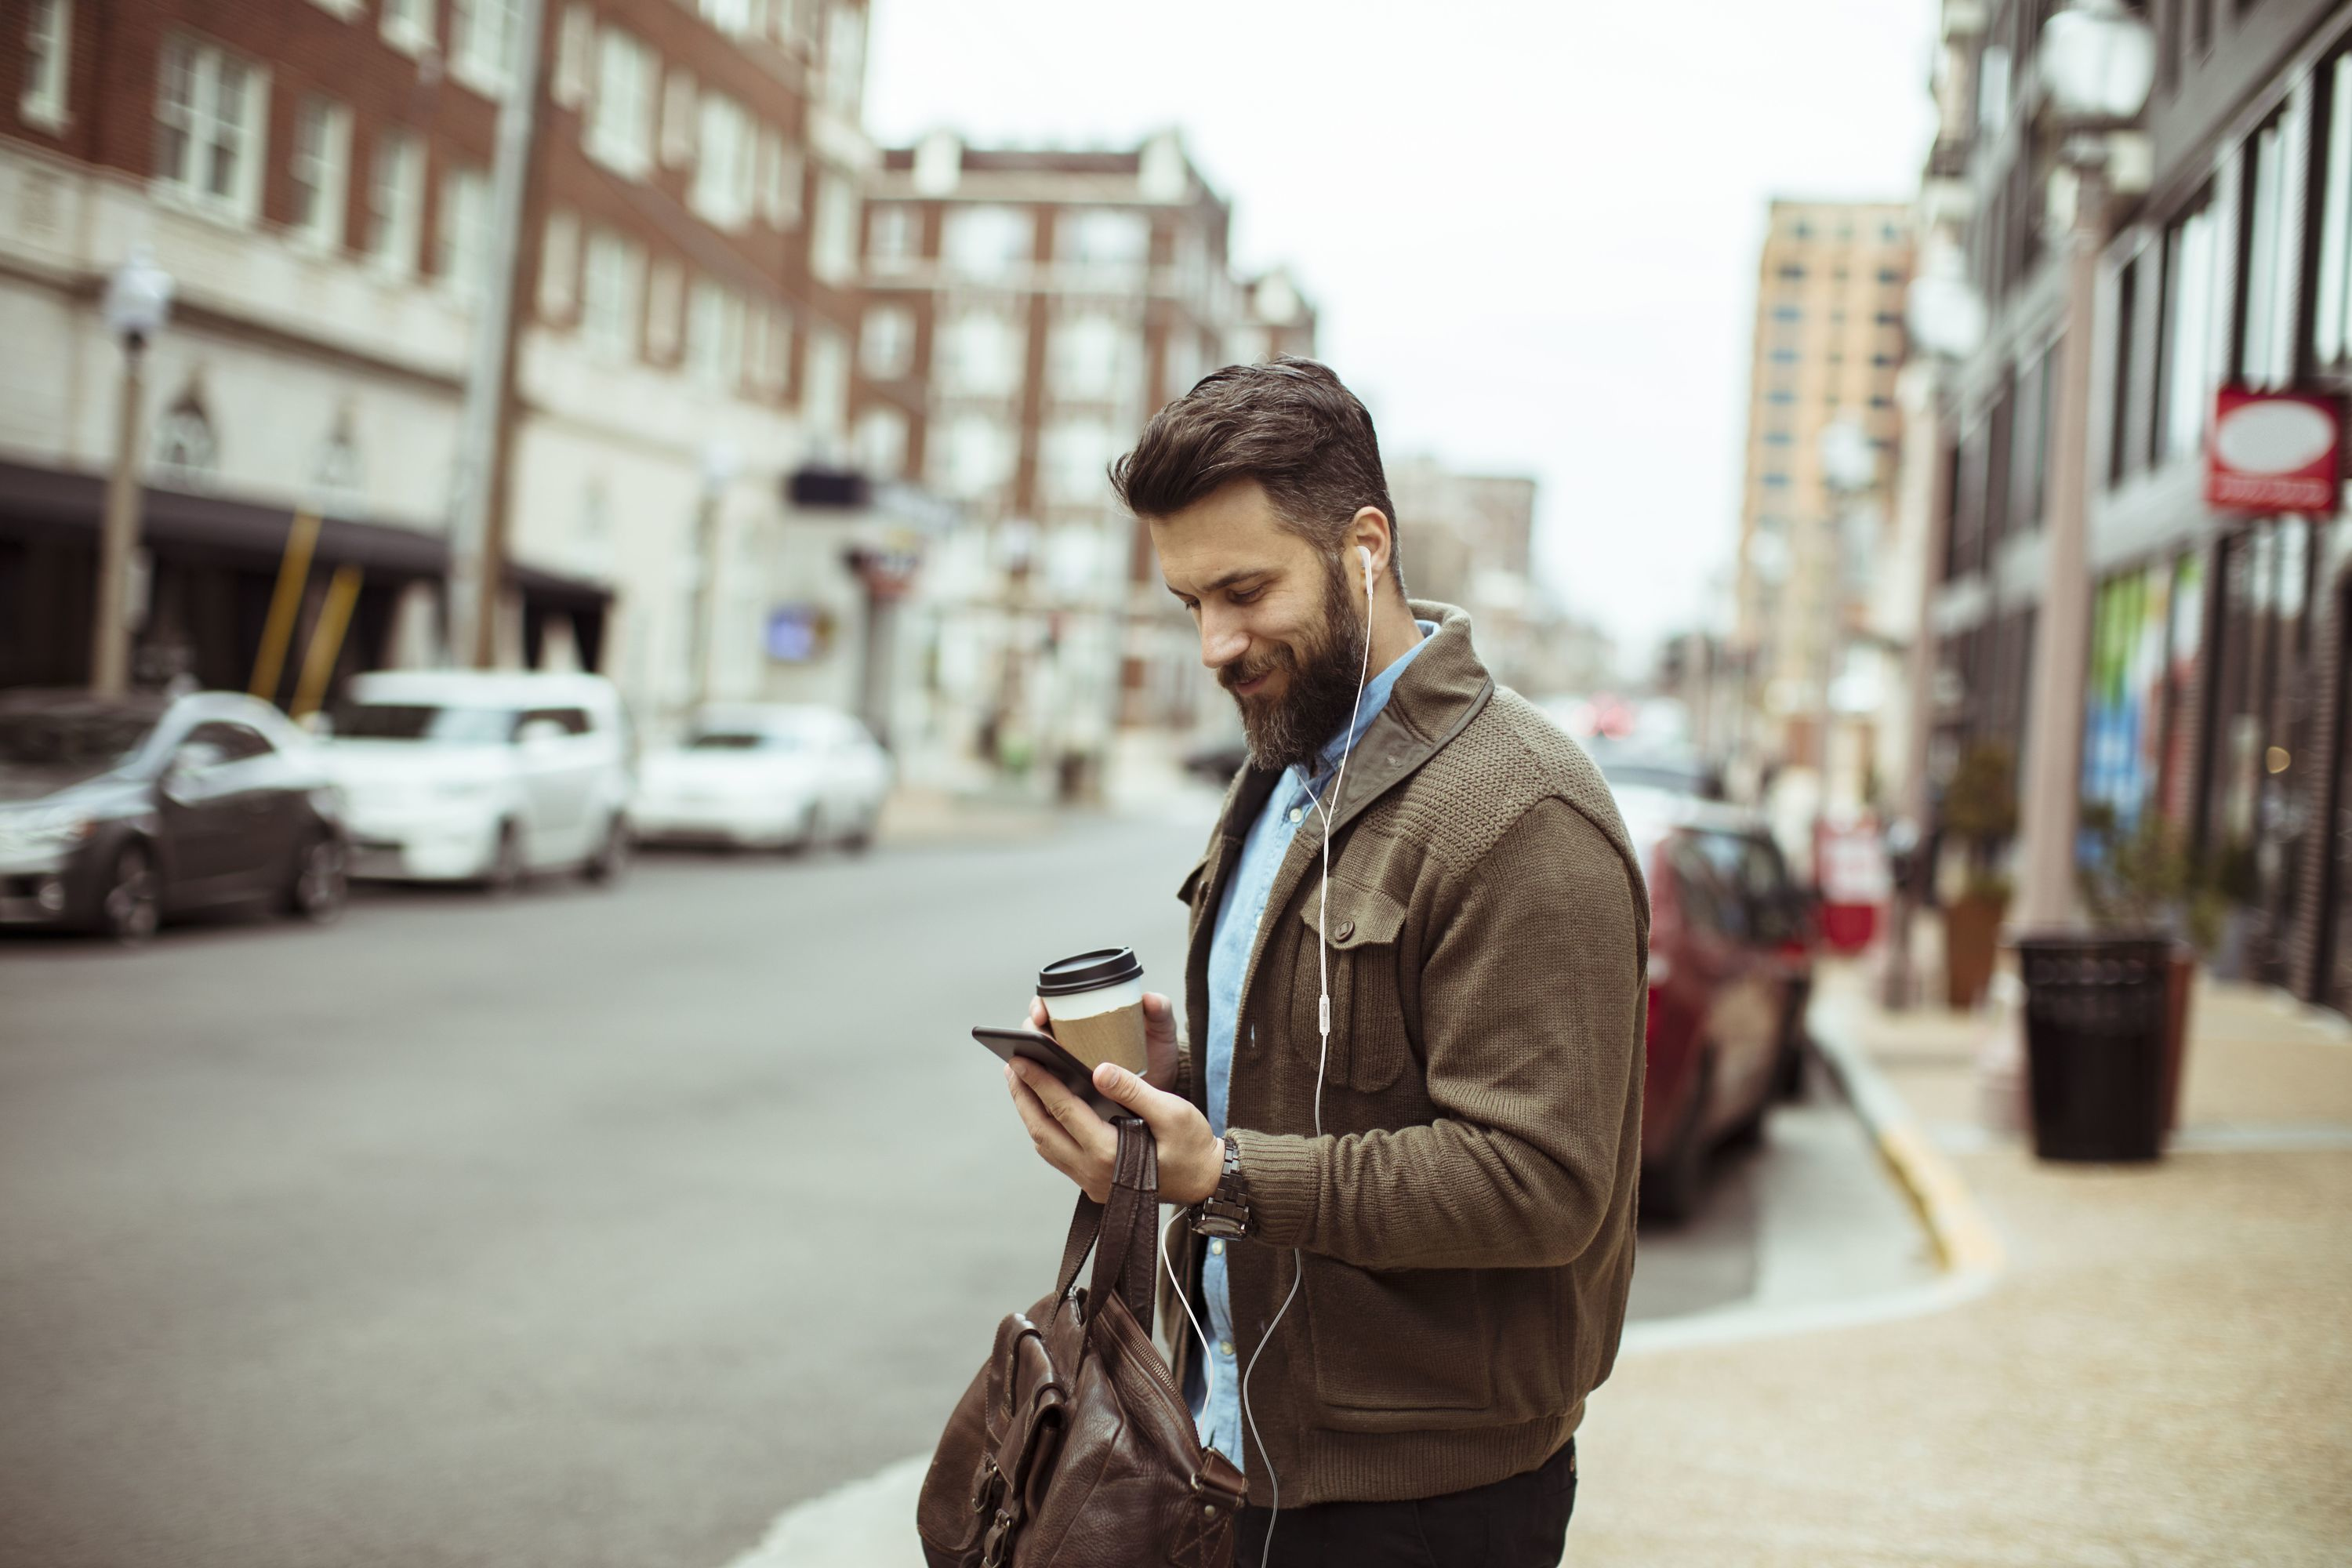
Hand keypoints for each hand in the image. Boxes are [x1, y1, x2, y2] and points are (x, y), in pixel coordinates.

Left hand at [1004, 1052, 1220, 1206]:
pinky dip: (1045, 1129)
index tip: (1022, 1058)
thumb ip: (1134, 1090)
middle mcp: (1092, 1172)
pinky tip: (1044, 1109)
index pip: (1064, 1111)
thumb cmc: (1192, 1147)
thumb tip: (1099, 1069)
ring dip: (1030, 1113)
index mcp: (1109, 1154)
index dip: (1040, 1082)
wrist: (1205, 1184)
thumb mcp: (1173, 1112)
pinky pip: (1057, 1155)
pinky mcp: (1092, 1184)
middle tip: (1011, 1065)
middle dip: (1024, 1096)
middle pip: (1043, 1130)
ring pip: (1046, 1145)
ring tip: (1021, 1083)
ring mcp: (1089, 1182)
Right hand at [1027, 991, 1179, 1091]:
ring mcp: (1068, 1065)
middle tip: (1043, 1042)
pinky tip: (1046, 1094)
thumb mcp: (1161, 1031)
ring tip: (1040, 1067)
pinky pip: (1048, 1088)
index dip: (1039, 1006)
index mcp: (1085, 1017)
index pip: (1051, 1005)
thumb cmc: (1157, 1054)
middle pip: (1037, 1031)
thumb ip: (1160, 1012)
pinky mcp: (1070, 1090)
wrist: (1163, 1089)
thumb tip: (1150, 999)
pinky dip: (1042, 1089)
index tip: (1042, 1013)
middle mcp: (1071, 1038)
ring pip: (1038, 1060)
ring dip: (1033, 1062)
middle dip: (1032, 1034)